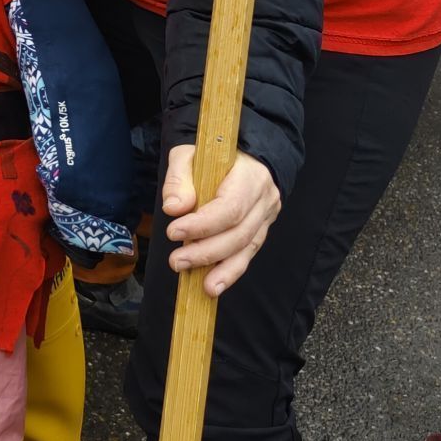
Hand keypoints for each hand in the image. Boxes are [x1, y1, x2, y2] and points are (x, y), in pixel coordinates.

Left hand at [162, 146, 280, 296]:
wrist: (241, 158)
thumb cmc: (211, 157)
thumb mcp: (189, 154)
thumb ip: (178, 179)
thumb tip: (174, 208)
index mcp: (250, 175)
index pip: (230, 207)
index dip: (203, 224)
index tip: (173, 232)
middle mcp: (264, 199)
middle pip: (239, 233)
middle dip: (206, 252)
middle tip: (176, 261)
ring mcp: (266, 217)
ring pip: (246, 249)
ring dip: (221, 269)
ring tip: (200, 285)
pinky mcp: (261, 231)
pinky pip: (247, 255)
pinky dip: (230, 271)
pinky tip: (213, 285)